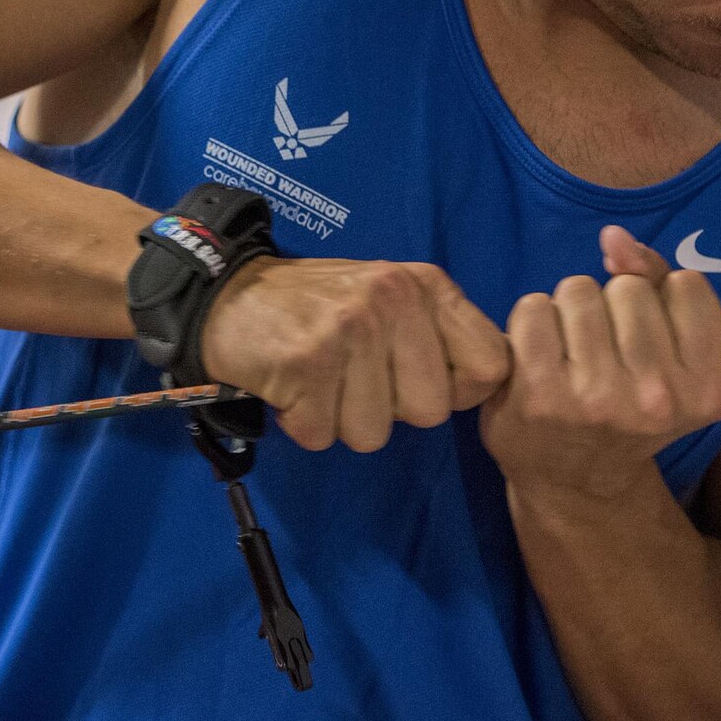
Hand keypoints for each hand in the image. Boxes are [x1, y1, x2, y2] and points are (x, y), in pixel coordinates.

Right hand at [200, 257, 510, 452]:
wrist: (230, 295)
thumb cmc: (321, 307)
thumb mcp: (393, 298)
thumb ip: (440, 334)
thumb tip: (490, 382)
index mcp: (426, 285)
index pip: (489, 366)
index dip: (458, 391)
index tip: (419, 381)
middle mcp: (395, 300)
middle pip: (431, 412)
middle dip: (391, 411)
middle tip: (354, 378)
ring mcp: (351, 330)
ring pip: (374, 432)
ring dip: (341, 420)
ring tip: (321, 379)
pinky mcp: (307, 362)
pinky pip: (324, 434)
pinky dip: (304, 424)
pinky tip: (294, 387)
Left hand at [480, 226, 720, 498]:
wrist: (575, 481)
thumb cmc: (624, 402)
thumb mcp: (668, 352)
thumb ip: (656, 281)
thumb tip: (614, 237)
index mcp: (707, 390)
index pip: (687, 285)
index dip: (661, 300)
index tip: (648, 342)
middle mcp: (658, 400)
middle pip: (629, 286)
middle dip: (611, 305)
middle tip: (604, 355)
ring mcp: (597, 400)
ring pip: (579, 289)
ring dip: (568, 311)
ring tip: (570, 356)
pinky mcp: (540, 395)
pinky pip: (534, 309)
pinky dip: (531, 323)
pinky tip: (537, 359)